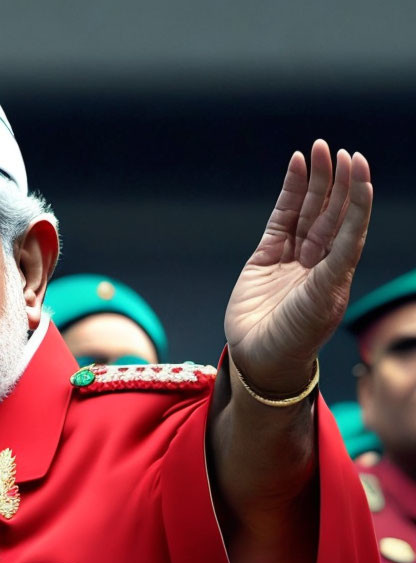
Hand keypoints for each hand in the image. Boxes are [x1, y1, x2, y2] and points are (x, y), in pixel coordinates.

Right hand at [224, 139, 372, 394]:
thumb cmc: (296, 336)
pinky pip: (281, 219)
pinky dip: (289, 194)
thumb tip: (353, 223)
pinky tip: (295, 169)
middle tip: (337, 150)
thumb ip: (336, 260)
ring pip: (307, 211)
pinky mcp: (265, 256)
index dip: (355, 195)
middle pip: (330, 212)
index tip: (358, 165)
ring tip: (318, 150)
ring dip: (314, 181)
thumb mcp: (322, 299)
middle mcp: (318, 261)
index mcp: (339, 273)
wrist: (260, 357)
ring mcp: (291, 257)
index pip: (350, 225)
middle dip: (336, 180)